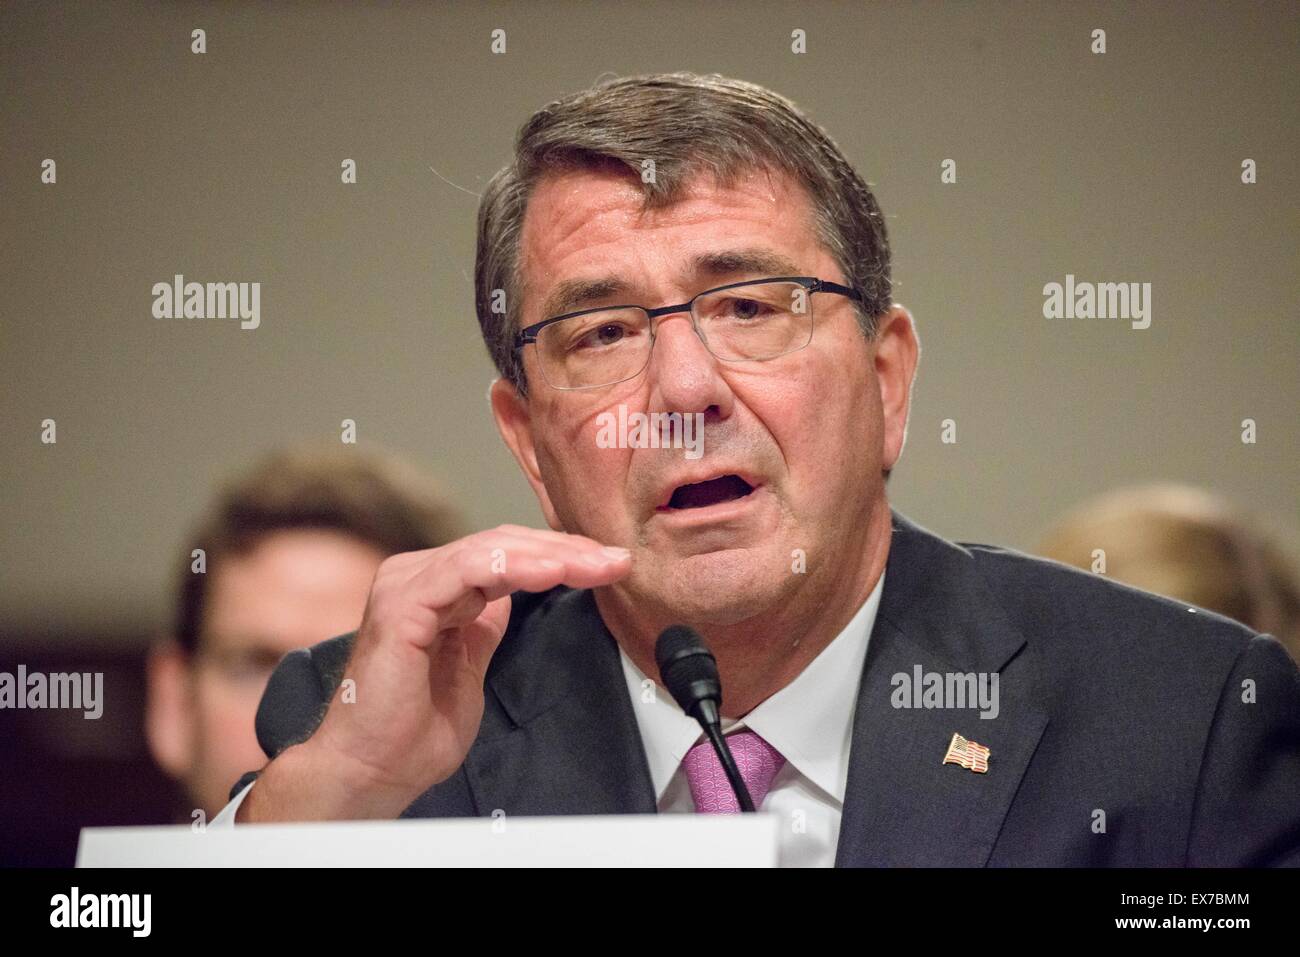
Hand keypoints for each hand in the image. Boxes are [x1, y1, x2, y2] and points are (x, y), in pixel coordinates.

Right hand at [238, 525, 630, 820]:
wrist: (370, 771)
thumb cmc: (411, 732)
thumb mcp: (468, 667)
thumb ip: (484, 628)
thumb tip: (509, 599)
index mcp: (432, 588)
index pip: (504, 554)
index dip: (558, 556)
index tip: (607, 566)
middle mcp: (416, 576)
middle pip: (503, 544)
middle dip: (566, 550)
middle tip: (615, 560)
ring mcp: (406, 585)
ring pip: (491, 549)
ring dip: (551, 555)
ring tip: (595, 565)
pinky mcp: (402, 605)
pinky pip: (466, 570)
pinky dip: (514, 567)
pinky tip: (552, 573)